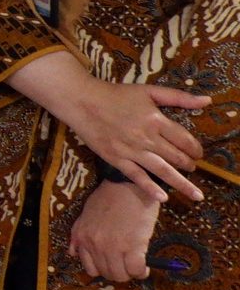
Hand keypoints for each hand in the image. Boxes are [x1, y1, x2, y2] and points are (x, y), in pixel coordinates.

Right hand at [24, 57, 210, 202]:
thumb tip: (208, 101)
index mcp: (156, 120)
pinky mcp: (116, 159)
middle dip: (189, 165)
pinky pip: (137, 177)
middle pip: (176, 157)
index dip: (196, 149)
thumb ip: (179, 97)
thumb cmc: (116, 95)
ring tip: (195, 194)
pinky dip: (151, 188)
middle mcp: (146, 137)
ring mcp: (131, 150)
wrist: (81, 101)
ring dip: (182, 184)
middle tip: (192, 167)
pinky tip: (163, 198)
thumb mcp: (149, 91)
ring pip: (162, 171)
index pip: (185, 140)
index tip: (198, 153)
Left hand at [69, 180, 162, 282]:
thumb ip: (78, 235)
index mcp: (83, 237)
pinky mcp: (132, 246)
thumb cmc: (108, 198)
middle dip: (119, 274)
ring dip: (130, 274)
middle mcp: (95, 244)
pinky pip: (136, 270)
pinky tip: (144, 266)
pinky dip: (141, 271)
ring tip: (136, 266)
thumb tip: (73, 253)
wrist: (127, 185)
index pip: (90, 269)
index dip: (104, 270)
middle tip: (127, 266)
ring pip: (121, 275)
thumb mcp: (85, 215)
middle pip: (107, 274)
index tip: (113, 266)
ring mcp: (113, 246)